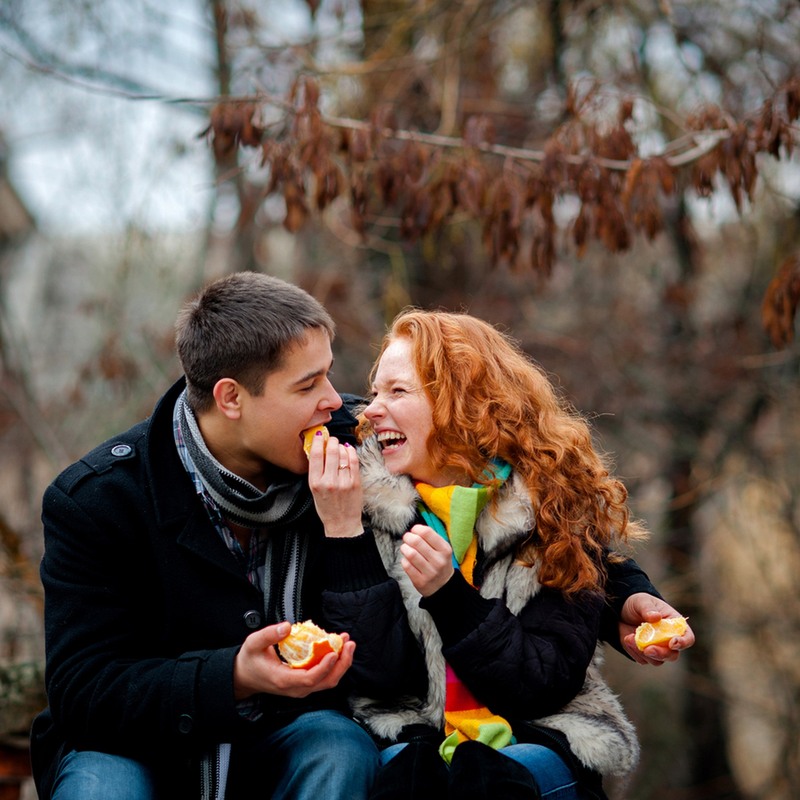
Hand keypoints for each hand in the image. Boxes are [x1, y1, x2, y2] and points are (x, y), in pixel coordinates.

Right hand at [233, 622, 355, 699]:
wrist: (245, 677)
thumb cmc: (250, 660)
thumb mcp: (253, 643)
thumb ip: (269, 635)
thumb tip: (287, 627)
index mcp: (283, 680)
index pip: (310, 679)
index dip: (324, 667)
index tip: (334, 652)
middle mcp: (295, 688)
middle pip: (325, 682)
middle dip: (342, 664)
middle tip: (349, 643)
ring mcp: (301, 688)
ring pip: (328, 681)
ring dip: (341, 663)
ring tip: (347, 642)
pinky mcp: (305, 684)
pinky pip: (324, 677)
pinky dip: (334, 664)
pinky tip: (337, 647)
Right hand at [307, 436, 363, 537]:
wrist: (342, 524)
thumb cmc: (326, 507)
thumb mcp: (314, 490)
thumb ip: (316, 471)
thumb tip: (319, 450)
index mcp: (315, 483)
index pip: (314, 456)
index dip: (317, 442)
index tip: (319, 435)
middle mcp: (328, 482)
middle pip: (330, 451)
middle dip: (331, 441)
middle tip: (332, 439)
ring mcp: (343, 482)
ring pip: (343, 454)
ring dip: (341, 446)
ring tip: (340, 446)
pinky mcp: (355, 483)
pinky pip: (354, 461)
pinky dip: (351, 452)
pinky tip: (349, 450)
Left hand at [400, 524, 453, 596]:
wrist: (444, 586)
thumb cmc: (439, 562)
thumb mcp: (442, 549)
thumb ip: (431, 538)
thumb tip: (415, 529)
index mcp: (445, 550)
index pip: (427, 532)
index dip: (416, 529)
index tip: (414, 530)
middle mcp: (439, 561)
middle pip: (416, 542)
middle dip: (408, 537)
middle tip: (407, 538)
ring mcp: (430, 572)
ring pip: (410, 554)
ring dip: (404, 548)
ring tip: (405, 548)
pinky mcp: (421, 581)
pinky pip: (407, 566)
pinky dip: (404, 560)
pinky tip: (407, 560)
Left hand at [619, 594, 694, 664]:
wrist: (621, 612)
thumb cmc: (638, 604)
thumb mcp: (642, 601)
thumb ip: (648, 608)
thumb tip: (656, 617)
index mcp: (675, 625)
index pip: (688, 637)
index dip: (683, 642)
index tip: (672, 643)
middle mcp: (669, 640)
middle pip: (673, 655)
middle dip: (661, 654)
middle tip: (647, 649)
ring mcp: (658, 649)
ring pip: (657, 661)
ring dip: (642, 652)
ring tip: (629, 637)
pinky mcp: (645, 655)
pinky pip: (642, 660)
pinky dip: (634, 652)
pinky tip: (627, 638)